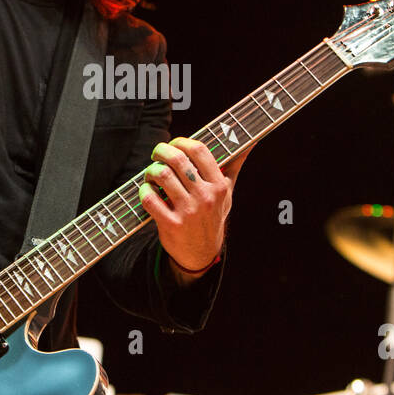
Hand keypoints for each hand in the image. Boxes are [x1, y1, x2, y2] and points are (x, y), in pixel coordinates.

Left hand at [138, 137, 252, 280]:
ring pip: (162, 175)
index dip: (181, 142)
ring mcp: (188, 211)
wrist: (202, 253)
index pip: (199, 150)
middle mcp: (205, 197)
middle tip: (157, 154)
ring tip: (152, 174)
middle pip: (178, 160)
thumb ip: (235, 165)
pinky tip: (148, 191)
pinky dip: (144, 190)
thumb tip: (249, 143)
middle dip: (161, 151)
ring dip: (151, 170)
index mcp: (219, 186)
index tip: (174, 144)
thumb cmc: (213, 216)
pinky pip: (150, 198)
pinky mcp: (171, 224)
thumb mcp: (228, 192)